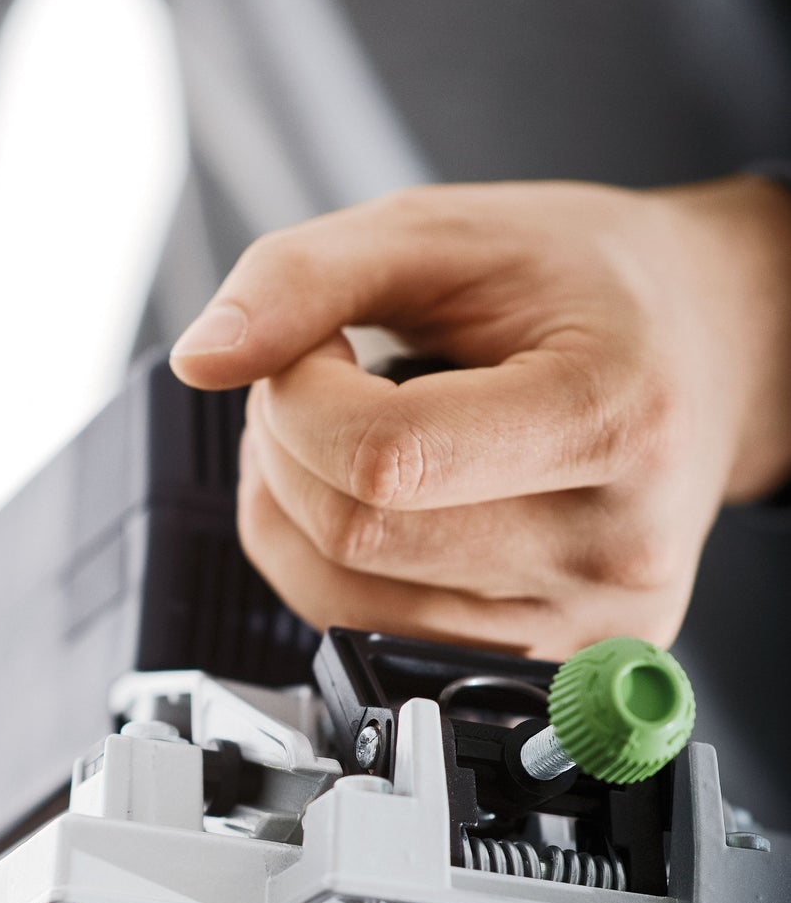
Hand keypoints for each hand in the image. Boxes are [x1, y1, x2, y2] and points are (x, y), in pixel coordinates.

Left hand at [170, 176, 790, 655]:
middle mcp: (608, 547)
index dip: (298, 399)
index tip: (310, 347)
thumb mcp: (448, 234)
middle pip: (353, 538)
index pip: (385, 459)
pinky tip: (371, 498)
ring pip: (341, 604)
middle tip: (313, 381)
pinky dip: (331, 564)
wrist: (703, 353)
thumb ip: (306, 276)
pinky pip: (370, 636)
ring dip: (294, 511)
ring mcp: (583, 628)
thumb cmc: (588, 289)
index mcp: (611, 416)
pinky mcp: (550, 669)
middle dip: (286, 449)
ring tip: (341, 436)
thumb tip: (200, 358)